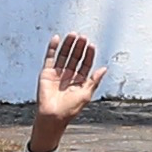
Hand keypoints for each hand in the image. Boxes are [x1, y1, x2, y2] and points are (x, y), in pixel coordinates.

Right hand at [31, 32, 104, 147]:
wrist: (53, 116)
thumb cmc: (70, 109)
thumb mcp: (86, 94)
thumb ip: (94, 80)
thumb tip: (104, 68)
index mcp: (79, 81)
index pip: (85, 64)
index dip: (88, 55)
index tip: (91, 46)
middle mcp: (69, 76)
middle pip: (75, 57)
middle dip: (79, 47)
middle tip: (83, 37)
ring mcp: (57, 73)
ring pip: (64, 55)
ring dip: (68, 45)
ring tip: (73, 35)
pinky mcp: (46, 73)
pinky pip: (50, 57)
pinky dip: (53, 48)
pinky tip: (57, 38)